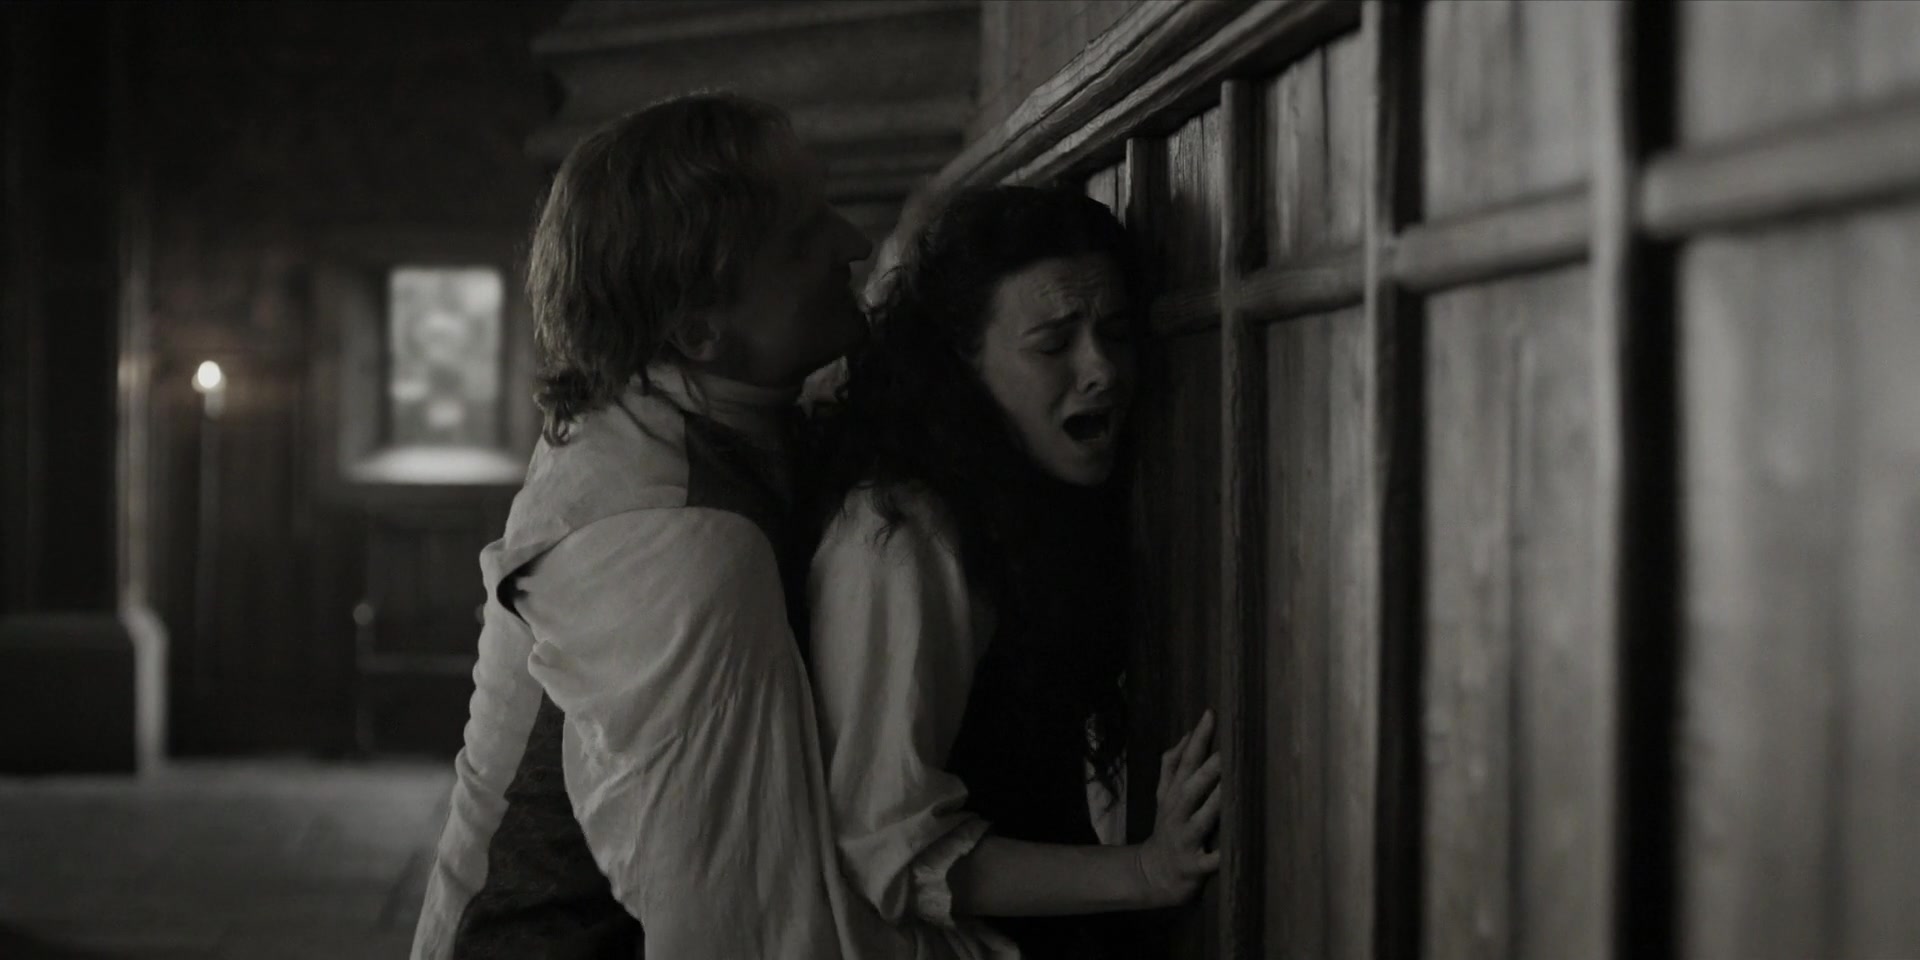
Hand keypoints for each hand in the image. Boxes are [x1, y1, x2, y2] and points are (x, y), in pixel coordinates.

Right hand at [1135, 709, 1222, 907]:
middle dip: (1208, 769)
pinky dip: (1220, 857)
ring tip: (1231, 789)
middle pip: (1192, 788)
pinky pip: (1209, 861)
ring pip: (1201, 820)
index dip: (1198, 738)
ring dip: (1215, 805)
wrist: (1152, 874)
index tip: (1212, 713)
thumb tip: (1186, 735)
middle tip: (1228, 750)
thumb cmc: (1167, 828)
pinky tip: (1235, 849)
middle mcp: (1177, 814)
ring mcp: (1185, 840)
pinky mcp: (1193, 866)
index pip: (1185, 761)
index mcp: (1174, 795)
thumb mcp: (1164, 796)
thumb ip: (1172, 765)